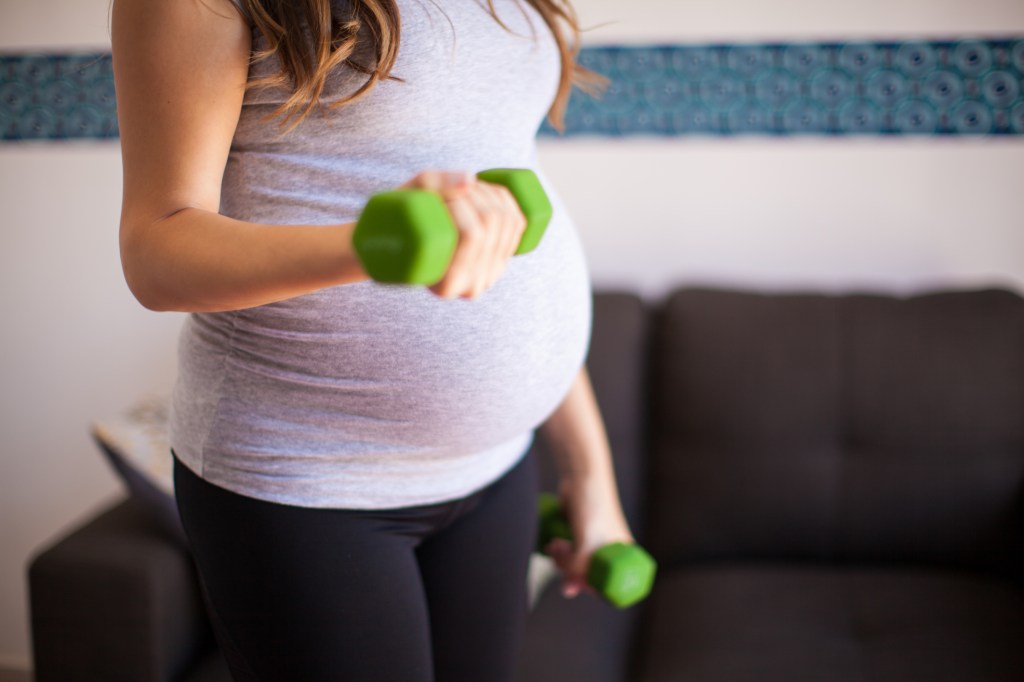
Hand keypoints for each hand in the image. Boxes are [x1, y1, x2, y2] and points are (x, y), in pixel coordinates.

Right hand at [401, 171, 526, 298]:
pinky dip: (504, 198)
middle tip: (449, 187)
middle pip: (491, 225)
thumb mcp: (403, 198)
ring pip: (507, 220)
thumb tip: (471, 179)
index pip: (471, 234)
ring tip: (461, 189)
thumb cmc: (394, 223)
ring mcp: (490, 274)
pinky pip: (518, 224)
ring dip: (487, 192)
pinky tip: (486, 191)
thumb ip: (431, 183)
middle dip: (473, 193)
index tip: (438, 193)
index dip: (459, 202)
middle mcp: (472, 286)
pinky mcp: (501, 258)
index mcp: (446, 285)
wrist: (399, 245)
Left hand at [545, 476, 635, 598]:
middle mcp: (610, 549)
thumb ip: (579, 569)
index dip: (590, 587)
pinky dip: (559, 552)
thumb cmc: (593, 507)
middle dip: (571, 571)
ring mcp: (593, 540)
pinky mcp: (578, 533)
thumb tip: (567, 592)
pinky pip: (568, 552)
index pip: (608, 584)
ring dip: (562, 561)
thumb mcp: (588, 544)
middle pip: (588, 576)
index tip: (573, 583)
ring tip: (556, 546)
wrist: (581, 474)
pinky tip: (553, 543)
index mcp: (623, 554)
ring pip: (575, 565)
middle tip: (562, 558)